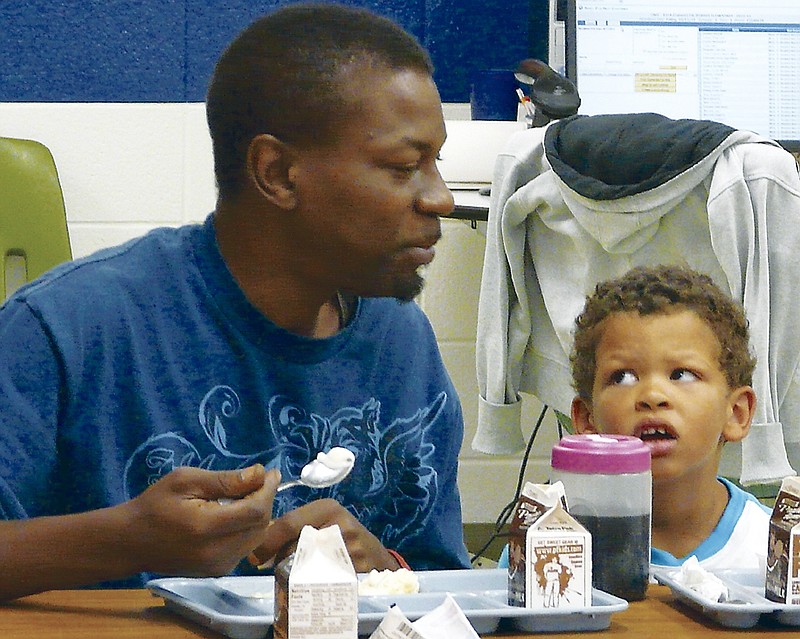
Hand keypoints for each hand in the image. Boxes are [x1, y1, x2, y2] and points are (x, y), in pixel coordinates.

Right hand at [122, 464, 279, 575]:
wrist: (131, 542)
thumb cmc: (155, 505)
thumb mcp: (186, 481)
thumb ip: (225, 480)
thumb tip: (260, 474)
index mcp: (207, 528)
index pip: (255, 511)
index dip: (268, 490)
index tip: (271, 473)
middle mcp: (217, 552)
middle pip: (260, 525)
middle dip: (264, 500)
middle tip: (258, 481)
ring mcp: (218, 566)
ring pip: (257, 537)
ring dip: (258, 514)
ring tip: (244, 495)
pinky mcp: (218, 572)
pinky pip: (245, 546)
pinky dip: (248, 528)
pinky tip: (233, 514)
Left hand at [249, 498, 398, 572]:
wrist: (376, 557)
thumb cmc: (341, 537)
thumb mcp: (321, 523)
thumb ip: (295, 526)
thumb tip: (257, 539)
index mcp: (327, 508)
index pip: (288, 523)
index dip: (266, 542)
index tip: (252, 558)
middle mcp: (339, 523)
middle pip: (294, 546)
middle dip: (279, 560)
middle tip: (272, 568)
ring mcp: (349, 547)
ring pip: (306, 565)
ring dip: (293, 573)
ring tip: (292, 574)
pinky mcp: (356, 568)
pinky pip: (322, 580)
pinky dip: (311, 584)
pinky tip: (309, 583)